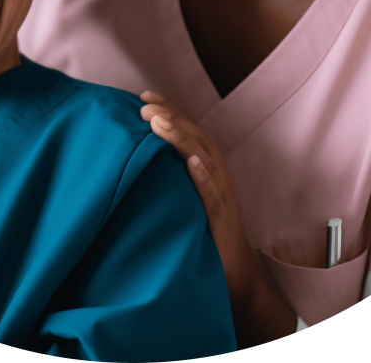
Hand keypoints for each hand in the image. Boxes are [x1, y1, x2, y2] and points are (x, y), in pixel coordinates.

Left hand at [140, 91, 296, 344]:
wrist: (235, 273)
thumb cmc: (204, 230)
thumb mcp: (184, 195)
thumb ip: (169, 174)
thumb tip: (135, 154)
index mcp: (206, 165)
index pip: (186, 130)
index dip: (168, 111)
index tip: (143, 97)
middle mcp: (216, 173)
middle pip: (194, 136)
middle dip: (170, 117)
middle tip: (143, 107)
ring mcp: (222, 194)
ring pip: (203, 158)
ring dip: (181, 138)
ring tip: (160, 123)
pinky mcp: (223, 219)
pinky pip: (214, 194)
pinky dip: (203, 177)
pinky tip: (192, 162)